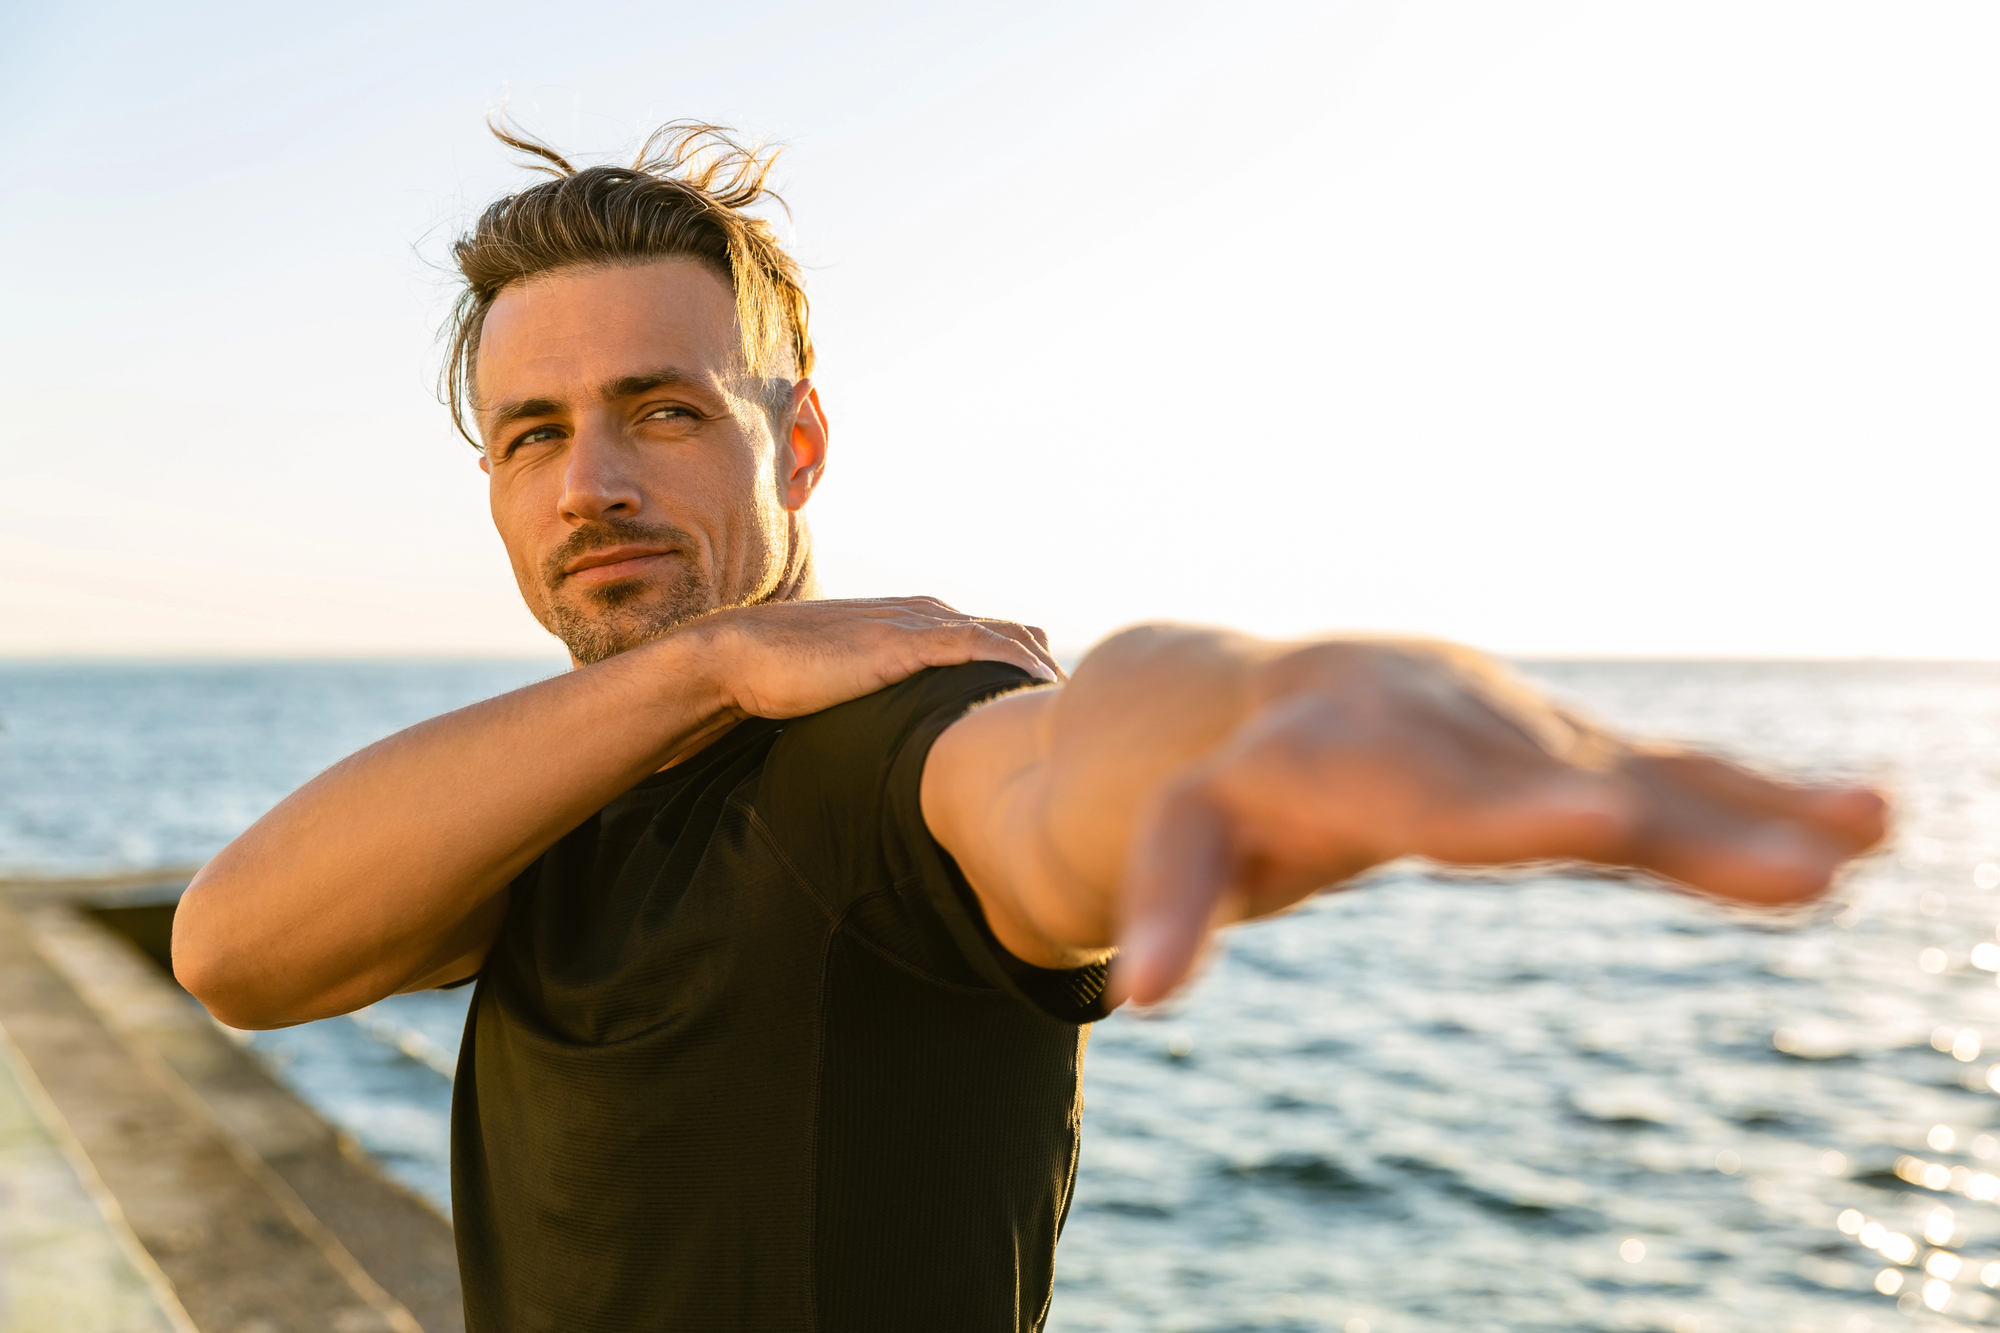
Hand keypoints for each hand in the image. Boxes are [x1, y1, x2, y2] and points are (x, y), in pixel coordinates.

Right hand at [686, 597, 1060, 719]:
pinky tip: (1035, 686)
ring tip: (1070, 708)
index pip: (995, 636)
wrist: (744, 656)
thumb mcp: (855, 681)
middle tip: (1079, 714)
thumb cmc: (791, 675)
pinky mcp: (900, 643)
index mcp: (919, 620)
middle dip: (1049, 670)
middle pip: (1013, 632)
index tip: (1055, 708)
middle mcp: (927, 614)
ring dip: (1041, 670)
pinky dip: (1011, 661)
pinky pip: (973, 646)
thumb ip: (888, 692)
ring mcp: (915, 625)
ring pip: (1003, 636)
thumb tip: (907, 735)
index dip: (1030, 667)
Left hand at [1109, 640, 1888, 1005]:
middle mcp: (1459, 733)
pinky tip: (1871, 819)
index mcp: (1359, 754)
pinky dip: (1764, 796)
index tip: (1596, 823)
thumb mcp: (1190, 836)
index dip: (1509, 810)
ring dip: (1754, 815)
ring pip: (1648, 778)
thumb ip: (1171, 907)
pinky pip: (1679, 771)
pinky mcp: (1580, 752)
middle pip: (1573, 792)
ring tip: (1865, 840)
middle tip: (1785, 869)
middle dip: (1676, 829)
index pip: (1433, 792)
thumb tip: (1138, 999)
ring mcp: (1531, 738)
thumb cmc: (1244, 779)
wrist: (1313, 683)